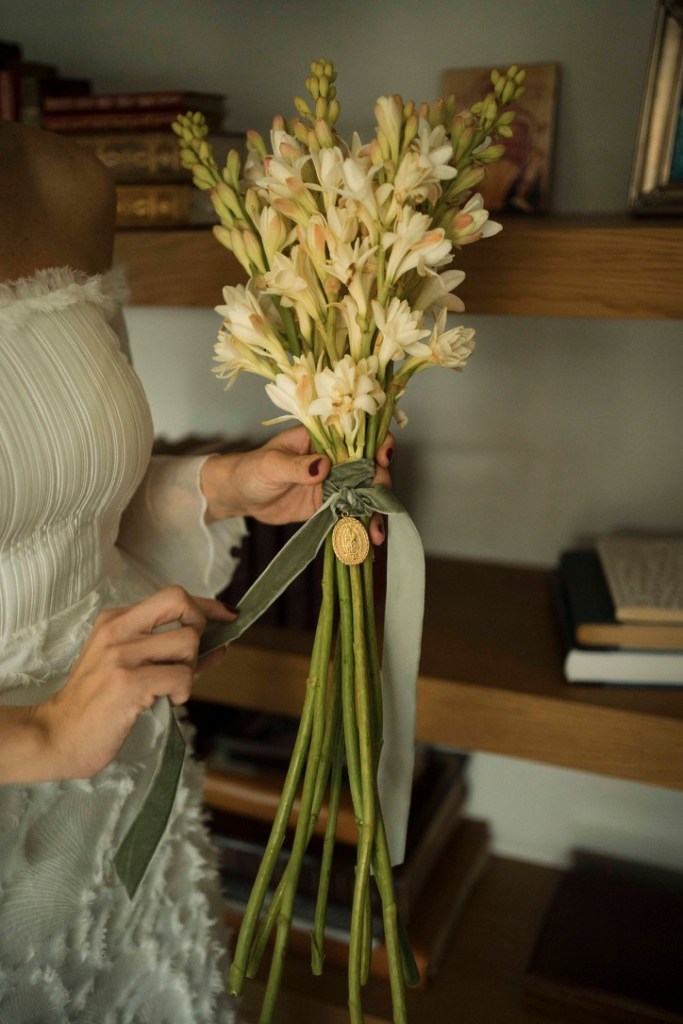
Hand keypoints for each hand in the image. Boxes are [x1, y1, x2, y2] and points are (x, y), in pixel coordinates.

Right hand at [32, 587, 234, 780]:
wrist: (57, 736)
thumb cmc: (96, 704)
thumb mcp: (128, 666)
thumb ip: (170, 653)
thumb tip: (219, 646)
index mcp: (116, 620)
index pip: (172, 596)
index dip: (207, 605)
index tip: (228, 616)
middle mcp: (117, 629)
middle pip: (181, 602)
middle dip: (200, 626)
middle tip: (189, 657)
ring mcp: (121, 654)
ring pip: (188, 641)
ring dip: (190, 667)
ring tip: (171, 686)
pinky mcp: (127, 682)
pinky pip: (181, 675)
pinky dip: (184, 690)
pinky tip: (168, 700)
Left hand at [200, 426, 394, 544]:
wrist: (241, 496)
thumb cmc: (252, 470)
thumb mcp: (271, 465)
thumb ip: (297, 466)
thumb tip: (322, 465)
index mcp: (323, 438)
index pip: (358, 434)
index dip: (377, 443)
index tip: (382, 458)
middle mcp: (335, 458)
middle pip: (370, 467)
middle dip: (380, 485)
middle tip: (377, 503)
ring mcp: (335, 483)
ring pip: (365, 493)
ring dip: (374, 511)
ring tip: (375, 533)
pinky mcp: (330, 505)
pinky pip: (351, 512)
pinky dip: (361, 525)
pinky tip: (367, 539)